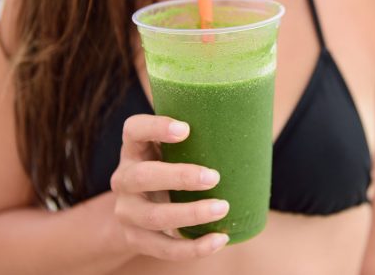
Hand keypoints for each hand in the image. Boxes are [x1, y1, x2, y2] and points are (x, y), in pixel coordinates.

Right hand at [110, 114, 229, 260]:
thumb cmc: (168, 168)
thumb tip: (250, 127)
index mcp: (134, 148)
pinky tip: (219, 239)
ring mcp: (127, 211)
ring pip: (154, 216)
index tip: (186, 129)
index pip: (134, 130)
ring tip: (222, 208)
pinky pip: (164, 248)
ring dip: (190, 214)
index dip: (155, 127)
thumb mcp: (170, 150)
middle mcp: (123, 178)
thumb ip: (195, 139)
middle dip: (179, 177)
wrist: (137, 211)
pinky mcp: (136, 239)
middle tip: (214, 177)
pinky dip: (193, 247)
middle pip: (142, 176)